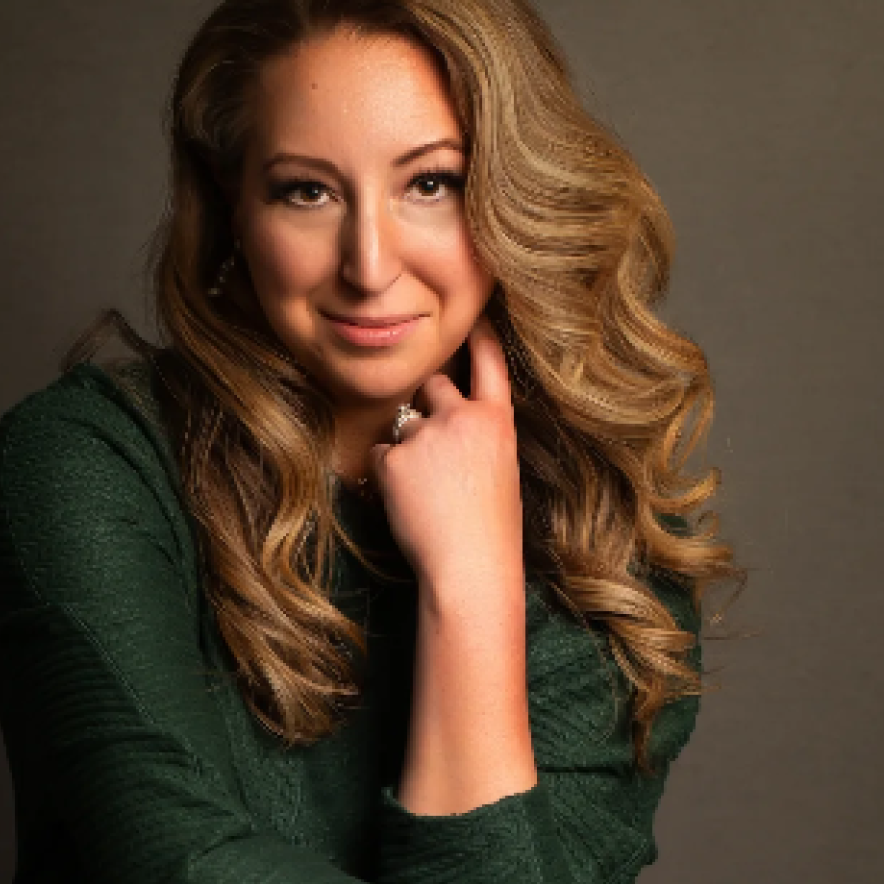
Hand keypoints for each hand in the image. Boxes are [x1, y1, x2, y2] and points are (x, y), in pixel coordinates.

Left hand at [368, 313, 523, 603]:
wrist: (469, 566)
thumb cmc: (490, 531)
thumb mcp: (501, 471)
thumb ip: (480, 437)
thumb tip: (452, 425)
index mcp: (497, 422)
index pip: (489, 364)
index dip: (480, 338)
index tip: (474, 318)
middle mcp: (462, 417)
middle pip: (434, 384)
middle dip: (427, 404)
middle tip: (434, 450)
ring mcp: (426, 435)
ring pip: (404, 425)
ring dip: (407, 449)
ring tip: (426, 494)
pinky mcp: (396, 457)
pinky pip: (382, 455)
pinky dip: (388, 476)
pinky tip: (408, 502)